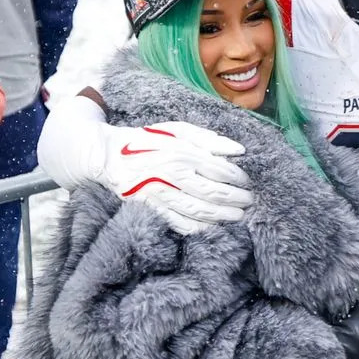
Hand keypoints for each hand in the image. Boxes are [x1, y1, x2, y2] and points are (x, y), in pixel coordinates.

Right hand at [99, 121, 253, 233]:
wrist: (109, 155)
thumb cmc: (149, 140)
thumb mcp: (177, 130)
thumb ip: (207, 139)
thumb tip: (238, 150)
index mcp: (181, 153)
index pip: (220, 170)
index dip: (238, 178)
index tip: (249, 182)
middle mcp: (172, 175)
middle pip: (213, 193)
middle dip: (236, 199)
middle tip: (250, 201)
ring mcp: (162, 194)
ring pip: (200, 211)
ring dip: (223, 216)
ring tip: (238, 216)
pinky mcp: (152, 209)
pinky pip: (181, 223)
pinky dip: (201, 228)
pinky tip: (214, 226)